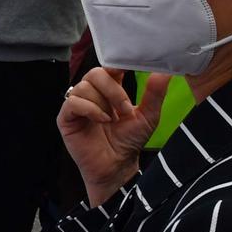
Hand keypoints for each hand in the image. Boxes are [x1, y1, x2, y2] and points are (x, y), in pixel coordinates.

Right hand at [58, 68, 168, 206]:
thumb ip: (155, 94)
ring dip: (103, 103)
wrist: (117, 167)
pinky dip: (90, 109)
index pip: (108, 67)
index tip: (128, 68)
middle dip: (113, 89)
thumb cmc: (130, 142)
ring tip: (112, 120)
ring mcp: (77, 105)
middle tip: (125, 109)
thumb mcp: (148, 116)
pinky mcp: (66, 118)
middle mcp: (91, 94)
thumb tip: (165, 72)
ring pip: (84, 87)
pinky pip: (73, 103)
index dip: (115, 64)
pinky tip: (102, 121)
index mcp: (109, 89)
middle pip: (95, 73)